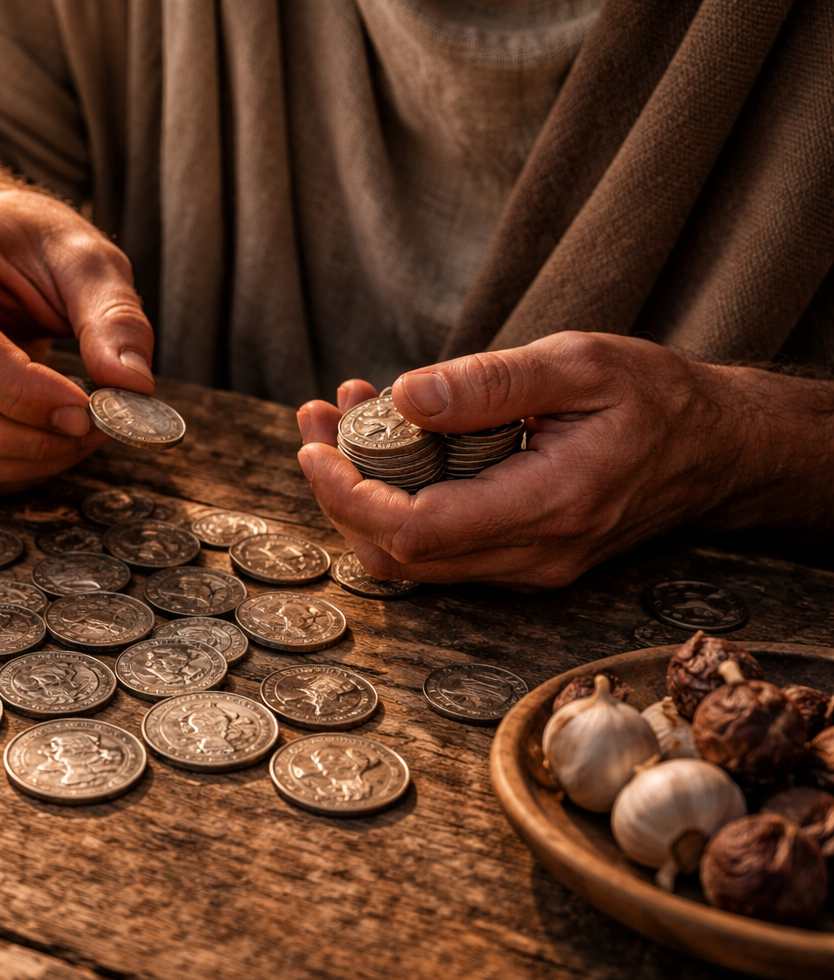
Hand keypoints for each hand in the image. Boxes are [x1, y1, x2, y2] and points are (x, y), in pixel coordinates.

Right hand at [0, 188, 155, 500]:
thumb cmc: (24, 244)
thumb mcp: (81, 255)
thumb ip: (113, 315)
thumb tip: (132, 387)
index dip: (22, 392)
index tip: (86, 410)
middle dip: (31, 438)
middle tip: (96, 428)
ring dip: (25, 462)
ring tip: (80, 435)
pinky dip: (9, 473)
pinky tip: (48, 445)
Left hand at [295, 332, 752, 589]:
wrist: (714, 450)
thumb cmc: (655, 397)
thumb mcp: (579, 363)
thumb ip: (492, 384)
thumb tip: (407, 397)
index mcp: (550, 505)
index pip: (417, 530)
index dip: (349, 494)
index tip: (315, 445)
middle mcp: (535, 554)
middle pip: (398, 554)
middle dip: (338, 489)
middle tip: (315, 417)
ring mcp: (526, 566)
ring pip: (411, 557)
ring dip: (360, 491)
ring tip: (342, 416)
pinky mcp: (519, 559)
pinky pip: (438, 546)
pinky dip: (396, 497)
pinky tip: (387, 436)